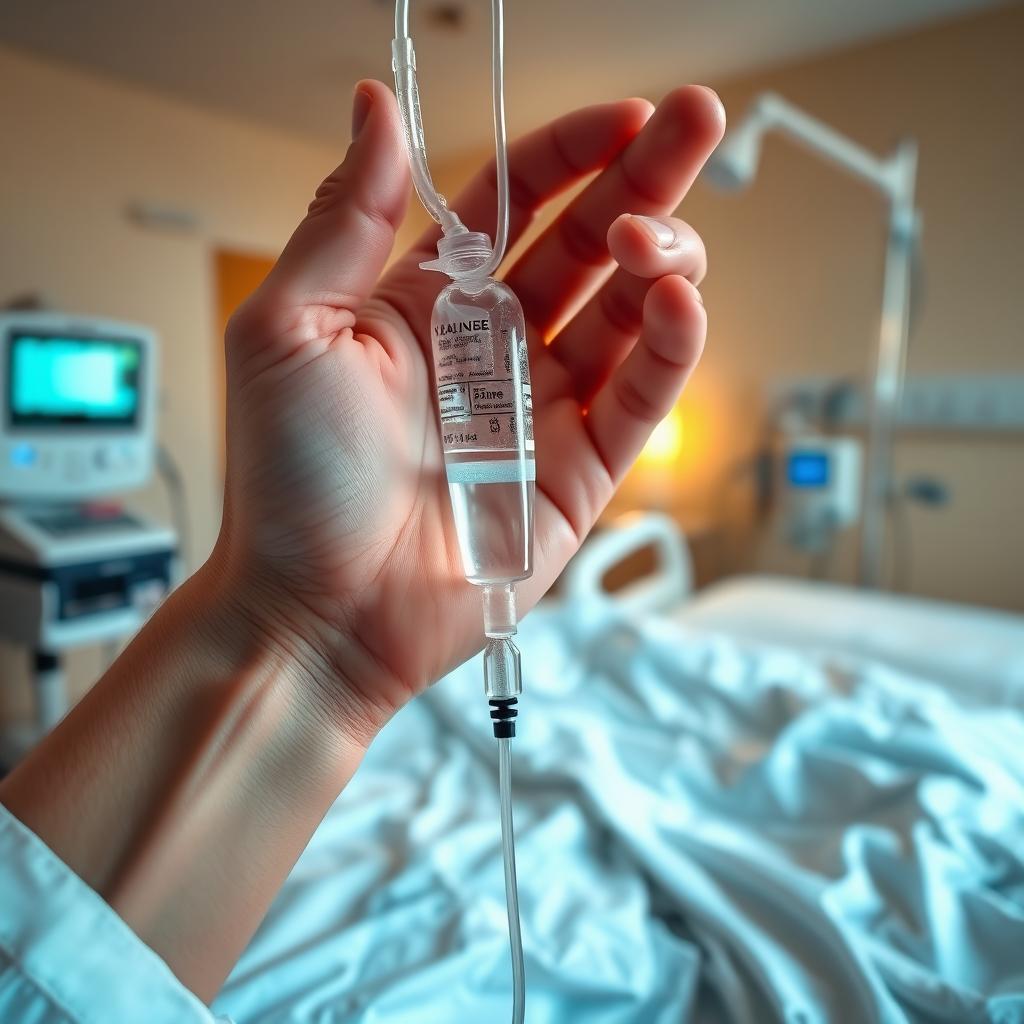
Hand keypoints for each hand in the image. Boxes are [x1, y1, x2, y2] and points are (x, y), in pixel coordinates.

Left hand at [220, 79, 723, 742]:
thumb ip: (343, 217)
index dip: (570, 154)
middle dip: (645, 180)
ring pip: (627, 313)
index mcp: (425, 304)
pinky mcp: (581, 471)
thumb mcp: (289, 328)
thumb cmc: (288, 482)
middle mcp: (492, 347)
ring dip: (659, 259)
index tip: (623, 114)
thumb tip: (377, 106)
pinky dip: (669, 346)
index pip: (513, 204)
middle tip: (694, 123)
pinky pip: (640, 396)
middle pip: (587, 244)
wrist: (318, 613)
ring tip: (655, 239)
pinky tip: (675, 301)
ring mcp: (543, 408)